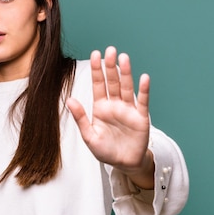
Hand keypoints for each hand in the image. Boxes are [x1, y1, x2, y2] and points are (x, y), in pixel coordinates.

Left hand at [67, 47, 153, 188]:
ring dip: (126, 73)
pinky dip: (143, 90)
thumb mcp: (89, 136)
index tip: (94, 54)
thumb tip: (70, 99)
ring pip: (126, 88)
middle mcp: (115, 105)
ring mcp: (128, 110)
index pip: (98, 84)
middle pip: (112, 82)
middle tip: (110, 50)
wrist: (124, 164)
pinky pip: (142, 102)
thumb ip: (80, 118)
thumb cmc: (106, 151)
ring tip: (124, 58)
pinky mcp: (141, 118)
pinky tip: (143, 78)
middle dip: (110, 66)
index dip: (96, 70)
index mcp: (101, 107)